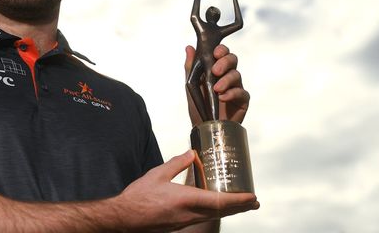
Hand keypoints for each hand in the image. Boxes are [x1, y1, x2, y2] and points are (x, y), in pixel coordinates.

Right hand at [115, 150, 258, 231]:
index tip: (252, 197)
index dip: (239, 200)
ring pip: (214, 216)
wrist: (124, 218)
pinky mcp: (180, 224)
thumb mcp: (157, 174)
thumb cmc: (138, 197)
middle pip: (222, 212)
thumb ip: (177, 163)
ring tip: (242, 204)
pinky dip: (216, 211)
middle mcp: (189, 214)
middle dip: (241, 207)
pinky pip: (204, 217)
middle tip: (255, 201)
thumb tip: (192, 153)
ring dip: (230, 210)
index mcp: (186, 200)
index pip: (219, 201)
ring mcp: (185, 221)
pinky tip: (217, 206)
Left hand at [184, 44, 249, 124]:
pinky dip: (232, 94)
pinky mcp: (242, 100)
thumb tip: (189, 48)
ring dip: (226, 80)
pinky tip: (222, 98)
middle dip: (224, 62)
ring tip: (216, 89)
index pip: (222, 53)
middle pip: (233, 60)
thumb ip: (191, 67)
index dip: (221, 50)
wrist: (204, 128)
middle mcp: (228, 76)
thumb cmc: (199, 107)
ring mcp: (236, 87)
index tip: (215, 53)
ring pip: (237, 75)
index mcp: (216, 69)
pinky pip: (241, 92)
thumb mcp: (191, 86)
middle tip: (215, 71)